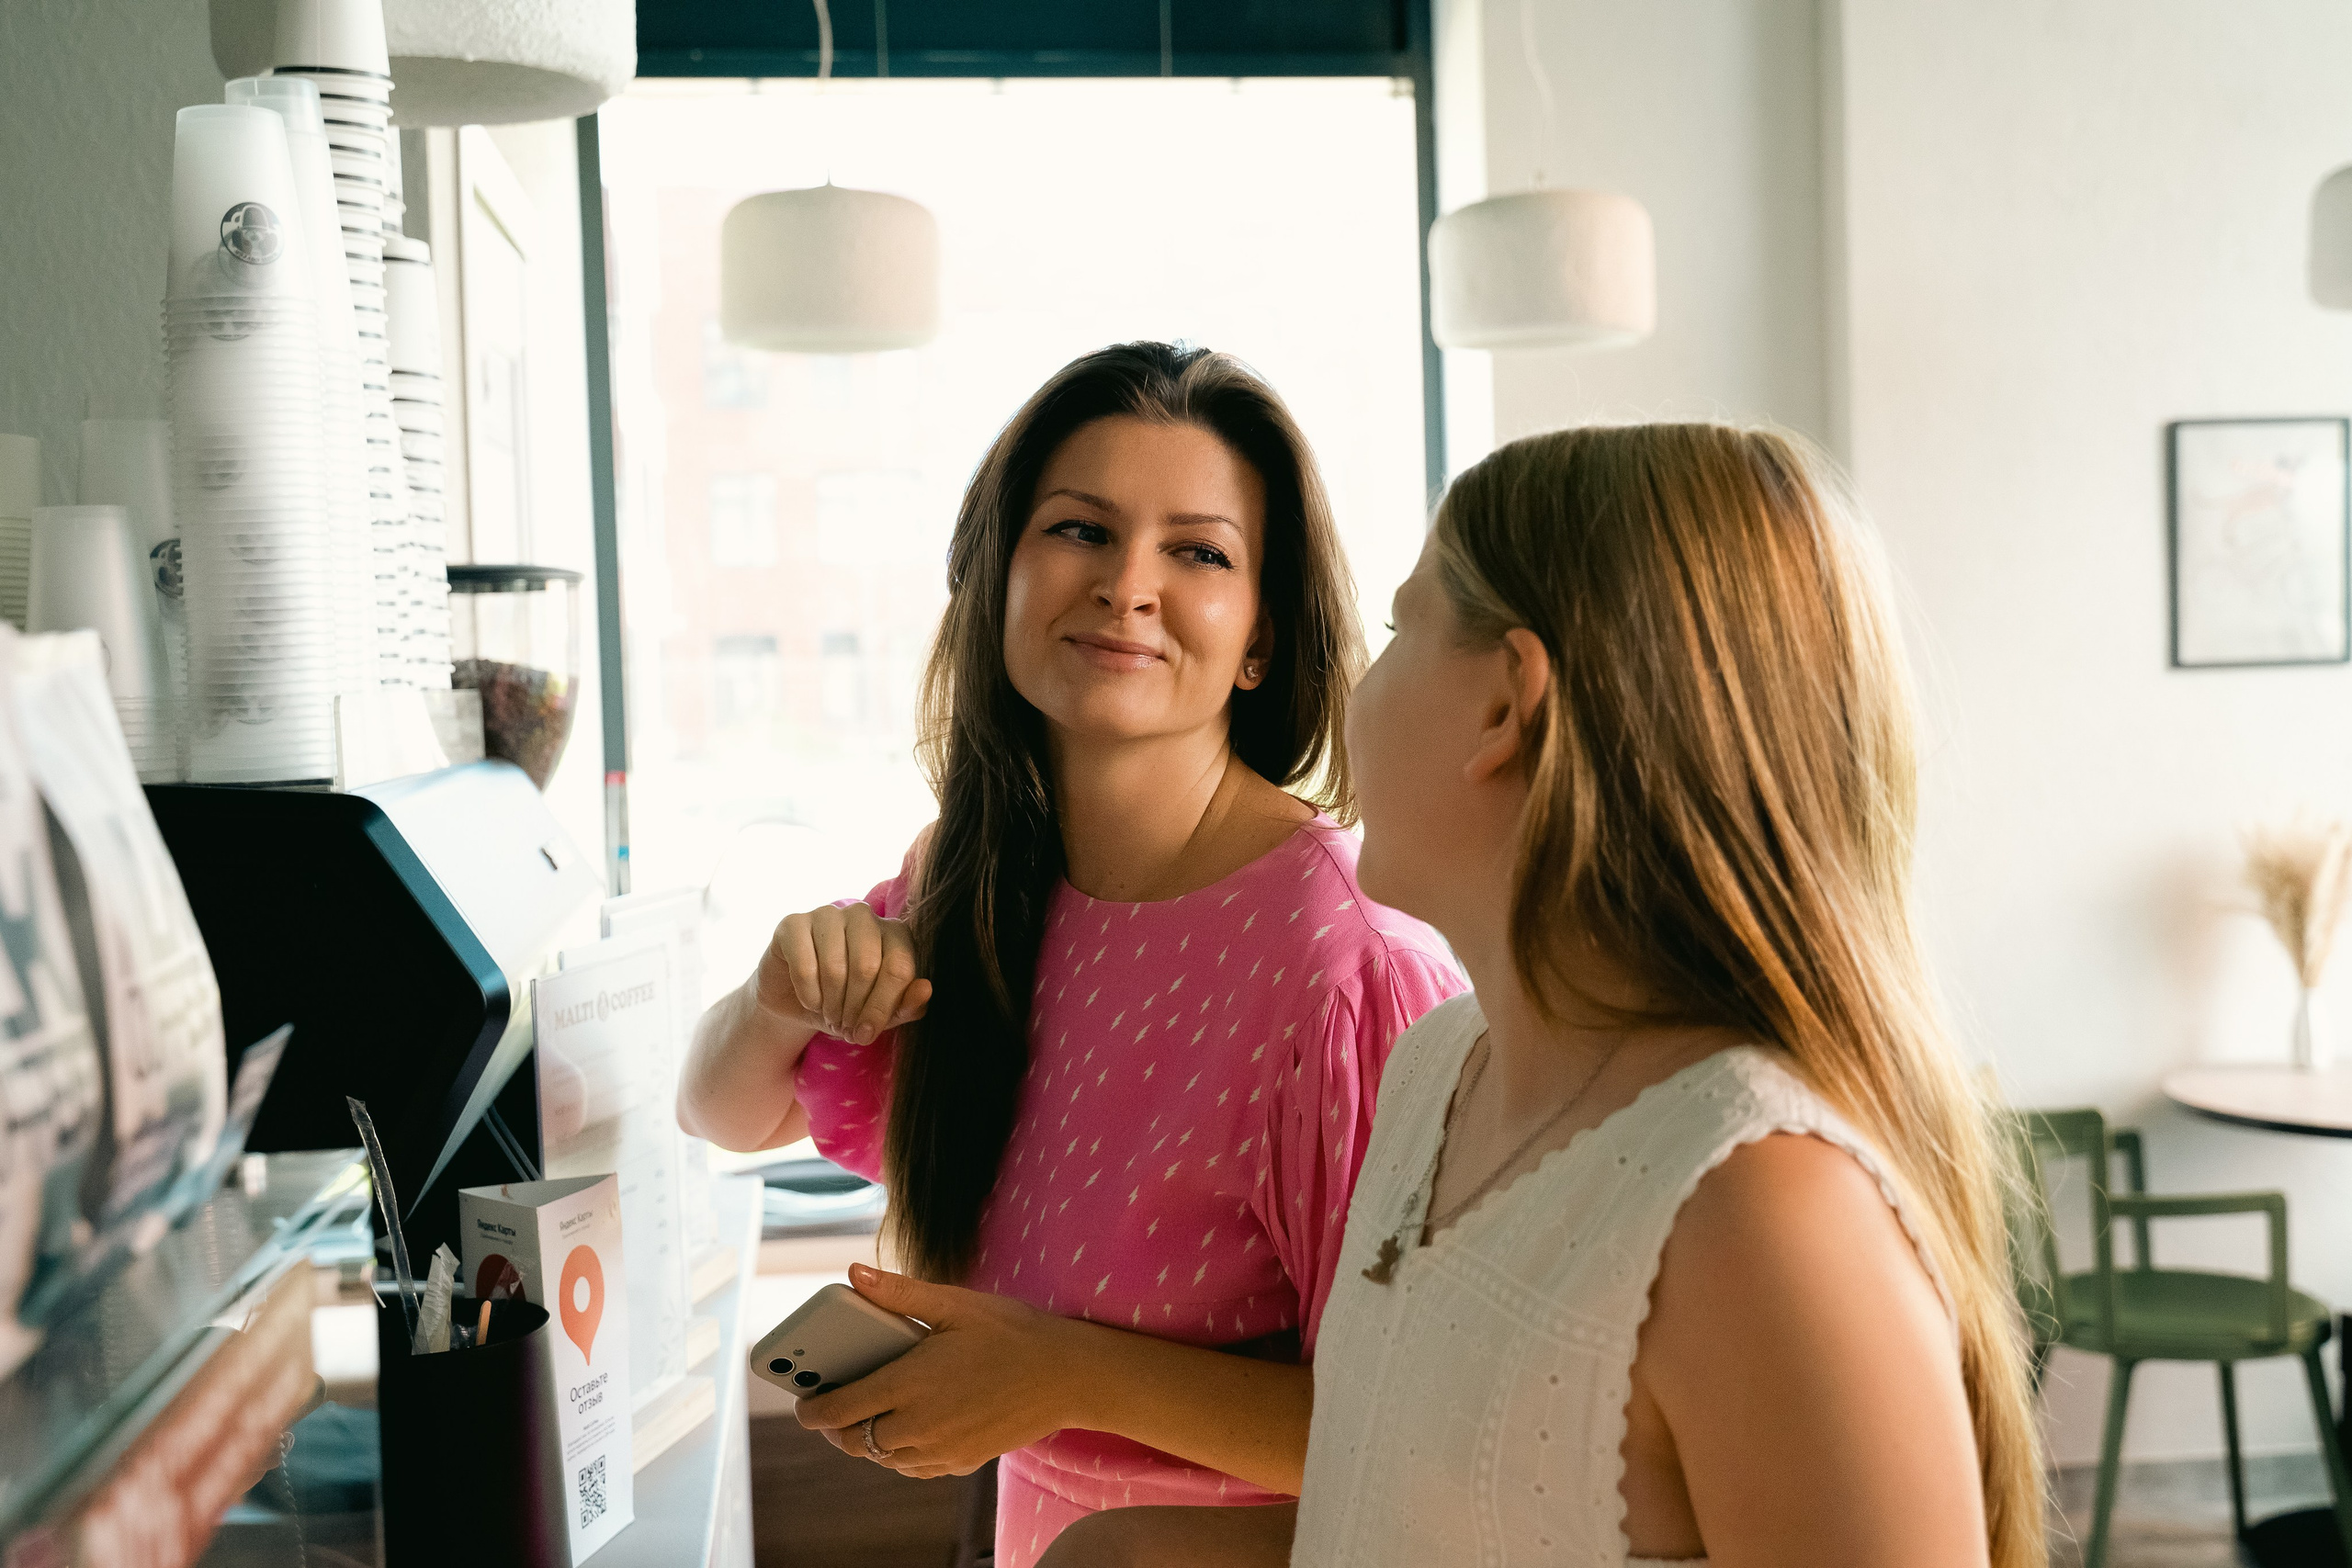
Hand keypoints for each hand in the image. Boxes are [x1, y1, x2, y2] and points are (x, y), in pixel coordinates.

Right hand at [755, 903, 932, 1045]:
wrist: (795, 1002)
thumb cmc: (846, 1003)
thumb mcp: (879, 1014)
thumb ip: (907, 1005)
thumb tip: (925, 989)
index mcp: (894, 932)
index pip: (899, 968)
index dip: (883, 1007)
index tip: (867, 1033)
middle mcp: (863, 916)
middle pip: (867, 967)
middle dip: (855, 1008)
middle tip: (845, 1026)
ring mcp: (827, 914)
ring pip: (835, 968)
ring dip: (831, 1004)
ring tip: (829, 1014)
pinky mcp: (793, 924)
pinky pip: (804, 966)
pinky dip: (808, 995)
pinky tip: (810, 1001)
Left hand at [793, 1263, 1081, 1479]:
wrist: (1067, 1374)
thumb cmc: (1012, 1332)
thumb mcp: (955, 1304)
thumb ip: (898, 1293)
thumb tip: (853, 1274)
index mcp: (910, 1383)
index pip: (840, 1410)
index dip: (813, 1410)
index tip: (802, 1403)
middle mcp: (920, 1424)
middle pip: (856, 1441)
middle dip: (837, 1428)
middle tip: (831, 1408)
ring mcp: (941, 1449)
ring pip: (883, 1458)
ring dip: (868, 1441)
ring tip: (866, 1415)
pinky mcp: (961, 1462)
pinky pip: (913, 1468)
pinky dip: (899, 1454)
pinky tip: (906, 1430)